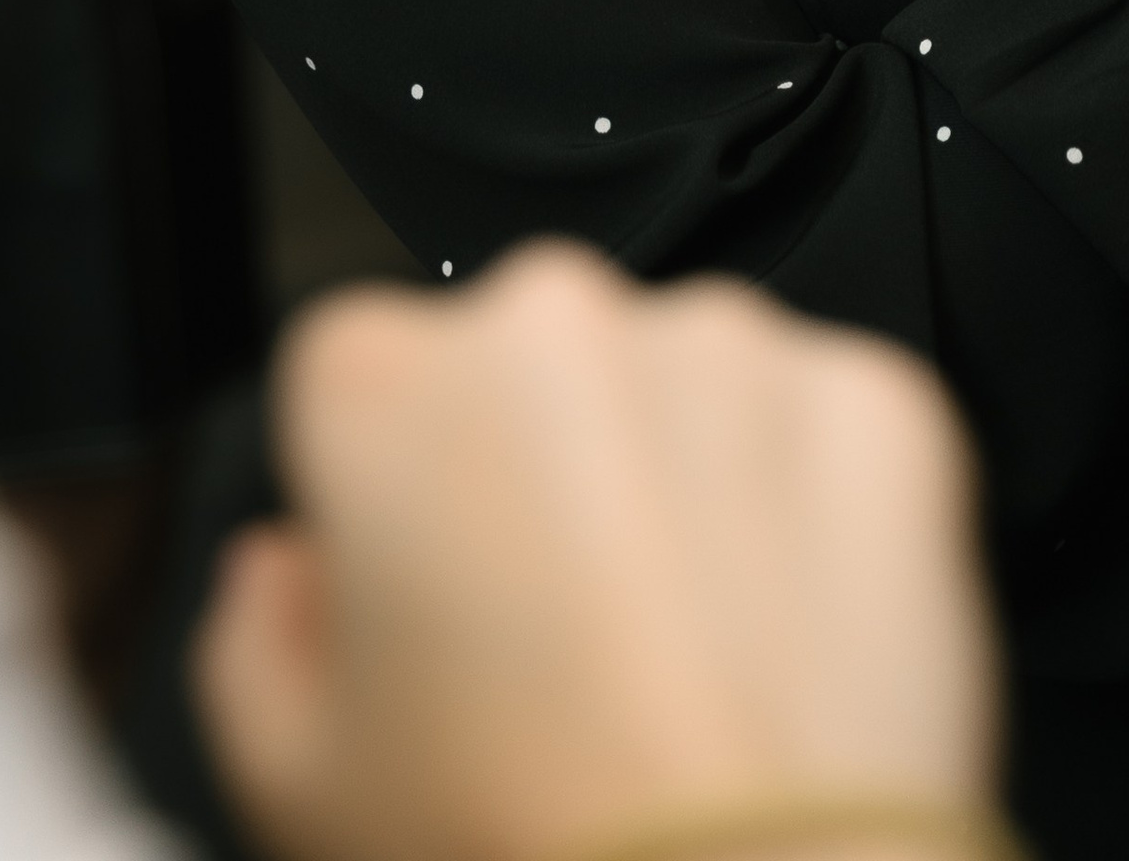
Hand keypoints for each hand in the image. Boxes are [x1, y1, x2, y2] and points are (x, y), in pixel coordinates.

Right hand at [195, 245, 1000, 860]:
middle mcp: (557, 320)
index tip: (421, 587)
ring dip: (680, 485)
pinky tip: (783, 645)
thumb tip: (285, 576)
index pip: (356, 379)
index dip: (387, 499)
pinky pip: (823, 431)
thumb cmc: (530, 854)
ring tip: (684, 664)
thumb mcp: (294, 786)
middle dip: (538, 475)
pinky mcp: (875, 394)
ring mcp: (730, 346)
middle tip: (563, 648)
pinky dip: (814, 514)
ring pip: (682, 391)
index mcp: (386, 383)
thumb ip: (252, 636)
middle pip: (527, 369)